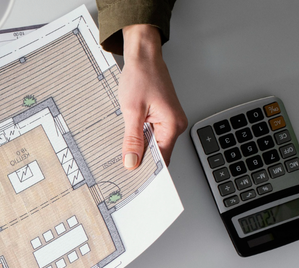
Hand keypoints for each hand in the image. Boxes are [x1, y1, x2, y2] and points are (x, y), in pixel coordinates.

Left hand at [119, 24, 186, 169]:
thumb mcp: (132, 111)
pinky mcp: (161, 116)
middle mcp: (175, 124)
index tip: (135, 181)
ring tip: (124, 155)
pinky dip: (139, 138)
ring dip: (139, 149)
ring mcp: (169, 120)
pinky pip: (151, 134)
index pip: (162, 158)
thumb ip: (132, 139)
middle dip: (142, 161)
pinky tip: (128, 141)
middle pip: (158, 153)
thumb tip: (132, 161)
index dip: (148, 171)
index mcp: (172, 124)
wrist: (143, 56)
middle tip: (124, 170)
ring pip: (153, 144)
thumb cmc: (141, 76)